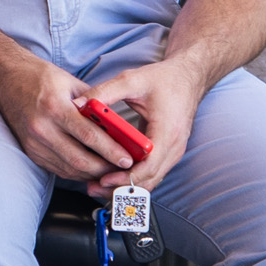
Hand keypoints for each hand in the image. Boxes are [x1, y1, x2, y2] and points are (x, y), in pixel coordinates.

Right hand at [0, 47, 145, 186]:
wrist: (5, 80)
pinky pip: (58, 168)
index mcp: (54, 107)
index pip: (89, 136)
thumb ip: (94, 105)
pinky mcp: (30, 150)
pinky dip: (76, 172)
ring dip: (92, 173)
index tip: (128, 159)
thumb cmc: (39, 78)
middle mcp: (41, 128)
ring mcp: (33, 142)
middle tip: (123, 169)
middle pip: (80, 159)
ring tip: (110, 170)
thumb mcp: (71, 83)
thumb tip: (119, 126)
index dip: (111, 151)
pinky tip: (90, 168)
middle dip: (105, 168)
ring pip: (69, 169)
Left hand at [79, 60, 203, 193]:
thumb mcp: (131, 80)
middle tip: (93, 187)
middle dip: (120, 187)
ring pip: (151, 179)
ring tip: (97, 186)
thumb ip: (104, 91)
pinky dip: (132, 177)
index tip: (104, 178)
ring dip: (125, 186)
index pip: (149, 165)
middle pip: (149, 178)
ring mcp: (172, 151)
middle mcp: (173, 146)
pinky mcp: (167, 151)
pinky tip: (111, 176)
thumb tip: (78, 104)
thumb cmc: (163, 79)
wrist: (187, 79)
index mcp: (167, 131)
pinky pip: (151, 171)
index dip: (127, 176)